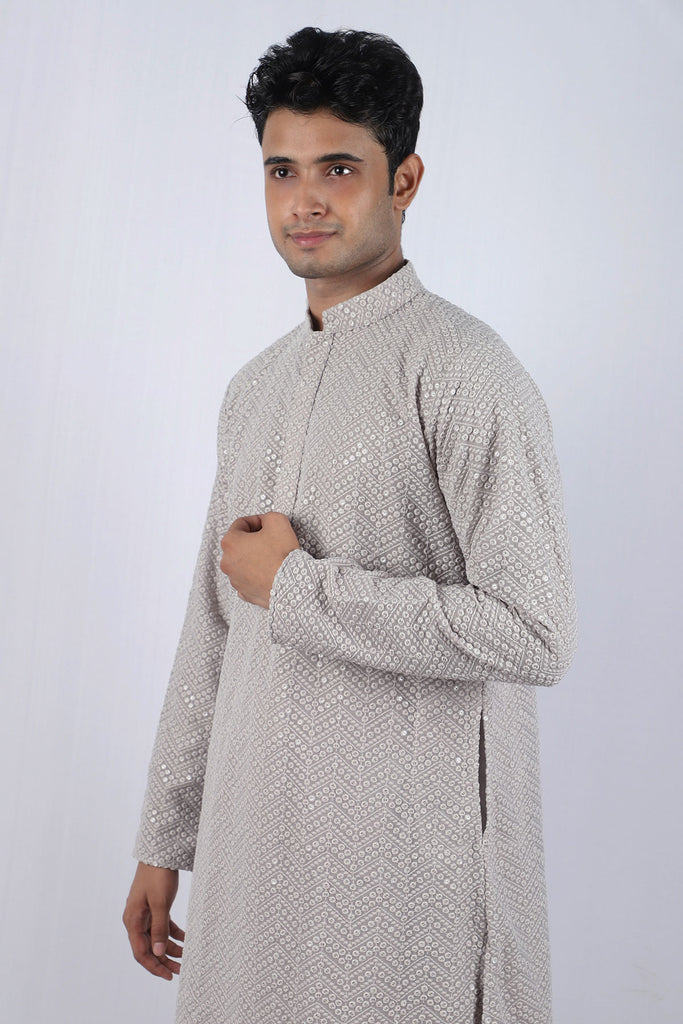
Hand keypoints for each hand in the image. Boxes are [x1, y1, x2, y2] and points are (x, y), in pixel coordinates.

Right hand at [122, 862, 183, 980]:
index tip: (168, 976)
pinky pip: (162, 926)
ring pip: (156, 938)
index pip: (141, 952)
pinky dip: (172, 934)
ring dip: (170, 948)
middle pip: (149, 947)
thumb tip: (157, 952)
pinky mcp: (154, 907)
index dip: (154, 966)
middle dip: (164, 960)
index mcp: (133, 921)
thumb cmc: (157, 875)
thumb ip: (159, 928)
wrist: (159, 853)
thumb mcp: (160, 903)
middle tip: (180, 970)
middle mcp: (136, 920)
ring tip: (185, 957)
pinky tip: (185, 939)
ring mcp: (145, 913)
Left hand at [220, 511, 299, 608]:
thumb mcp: (278, 521)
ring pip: (242, 563)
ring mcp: (234, 580)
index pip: (241, 524)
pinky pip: (248, 579)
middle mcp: (227, 562)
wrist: (292, 585)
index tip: (267, 526)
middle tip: (271, 542)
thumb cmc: (283, 555)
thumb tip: (265, 522)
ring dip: (254, 558)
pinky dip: (256, 575)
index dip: (257, 521)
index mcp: (230, 542)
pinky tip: (269, 572)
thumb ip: (267, 517)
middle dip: (254, 541)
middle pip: (239, 544)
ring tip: (272, 558)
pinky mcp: (245, 593)